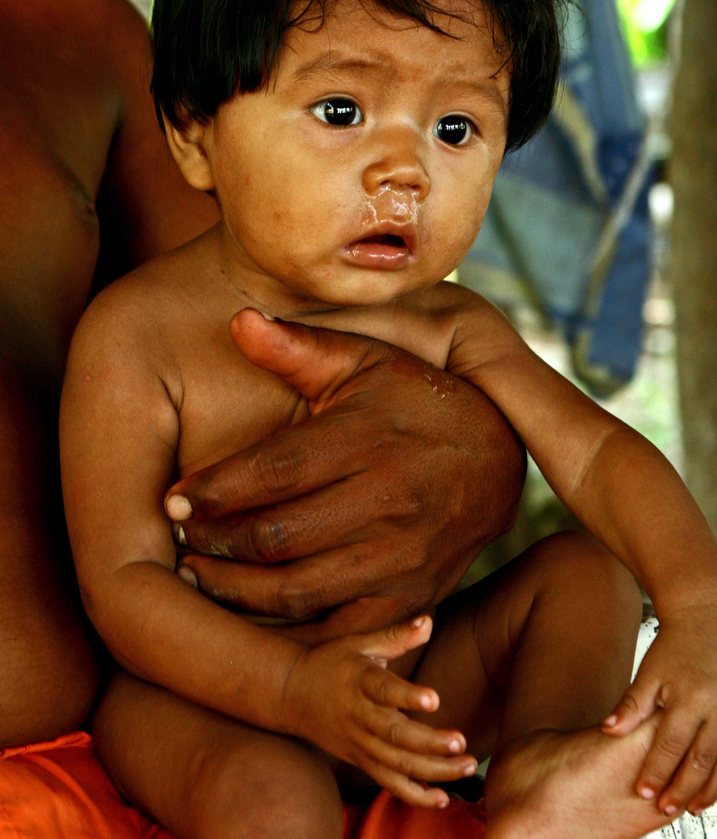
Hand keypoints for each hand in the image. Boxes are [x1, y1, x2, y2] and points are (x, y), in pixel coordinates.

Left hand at [166, 310, 524, 635]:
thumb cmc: (415, 401)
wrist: (497, 458)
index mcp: (368, 438)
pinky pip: (337, 631)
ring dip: (236, 590)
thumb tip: (237, 320)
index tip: (172, 501)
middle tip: (182, 539)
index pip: (273, 470)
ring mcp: (402, 557)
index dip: (213, 490)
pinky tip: (252, 612)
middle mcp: (388, 501)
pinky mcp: (411, 599)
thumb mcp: (363, 361)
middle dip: (215, 543)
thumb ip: (297, 348)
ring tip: (200, 574)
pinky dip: (287, 630)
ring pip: (297, 591)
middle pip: (276, 537)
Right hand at [282, 615, 476, 806]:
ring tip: (467, 764)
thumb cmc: (331, 661)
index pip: (384, 690)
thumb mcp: (360, 642)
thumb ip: (397, 636)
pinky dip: (414, 794)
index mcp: (359, 681)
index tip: (434, 698)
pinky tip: (442, 798)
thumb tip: (429, 622)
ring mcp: (358, 743)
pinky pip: (388, 782)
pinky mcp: (360, 760)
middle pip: (394, 735)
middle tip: (460, 742)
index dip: (407, 696)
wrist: (291, 692)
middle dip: (429, 742)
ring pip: (396, 764)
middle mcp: (358, 716)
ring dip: (432, 770)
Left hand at [602, 601, 716, 816]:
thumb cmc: (675, 648)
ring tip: (690, 807)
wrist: (704, 622)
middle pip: (699, 760)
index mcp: (687, 699)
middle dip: (681, 787)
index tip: (643, 791)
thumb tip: (609, 730)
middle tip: (665, 808)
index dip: (656, 770)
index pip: (669, 745)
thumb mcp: (649, 673)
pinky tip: (713, 789)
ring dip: (707, 788)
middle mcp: (714, 709)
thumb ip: (632, 704)